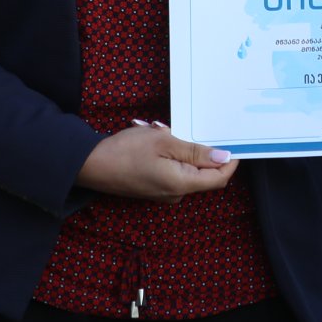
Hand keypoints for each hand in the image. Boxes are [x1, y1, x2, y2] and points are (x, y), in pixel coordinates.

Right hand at [75, 122, 237, 201]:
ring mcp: (164, 193)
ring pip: (186, 168)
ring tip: (159, 131)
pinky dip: (169, 154)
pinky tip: (152, 140)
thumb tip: (224, 157)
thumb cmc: (125, 151)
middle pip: (203, 172)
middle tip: (179, 128)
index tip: (232, 141)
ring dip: (180, 148)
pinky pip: (172, 170)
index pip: (220, 178)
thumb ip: (196, 151)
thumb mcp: (164, 142)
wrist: (89, 165)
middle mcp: (176, 193)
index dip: (229, 161)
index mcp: (182, 183)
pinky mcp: (154, 188)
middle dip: (197, 148)